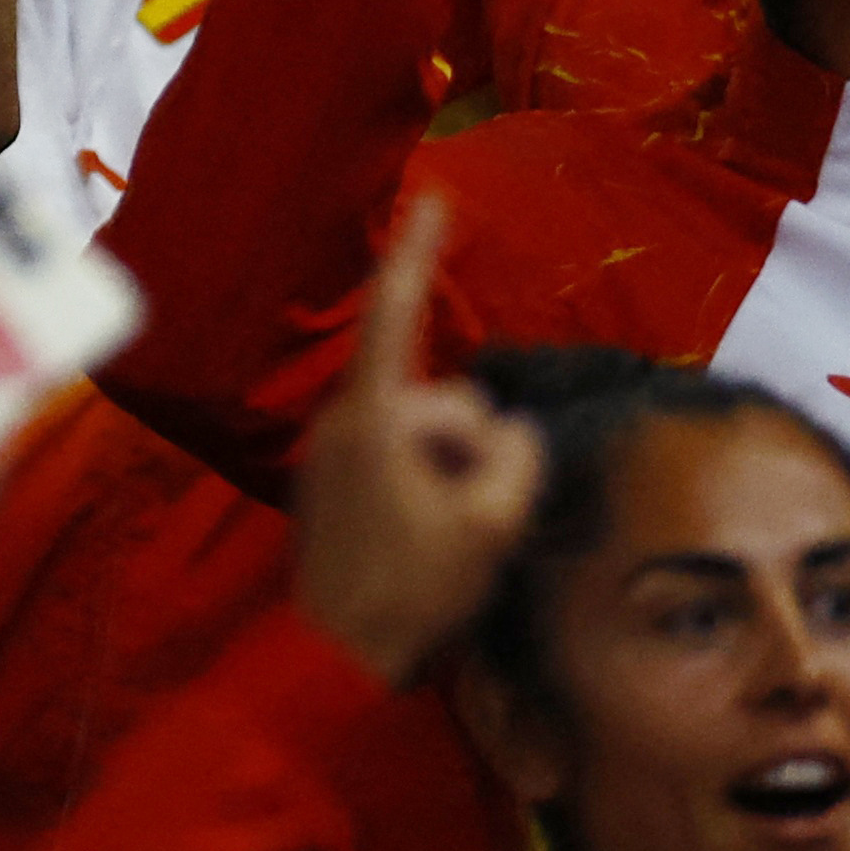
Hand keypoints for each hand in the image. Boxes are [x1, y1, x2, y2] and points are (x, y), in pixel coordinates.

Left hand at [287, 195, 544, 683]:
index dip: (420, 251)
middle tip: (471, 517)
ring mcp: (336, 454)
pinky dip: (430, 489)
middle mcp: (346, 421)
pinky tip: (427, 545)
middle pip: (443, 400)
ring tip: (446, 539)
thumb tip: (505, 431)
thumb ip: (513, 455)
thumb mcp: (491, 520)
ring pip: (429, 436)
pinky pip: (403, 463)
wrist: (337, 656)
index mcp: (375, 415)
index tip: (436, 194)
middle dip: (473, 445)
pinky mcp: (335, 485)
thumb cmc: (412, 587)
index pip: (400, 312)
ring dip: (454, 474)